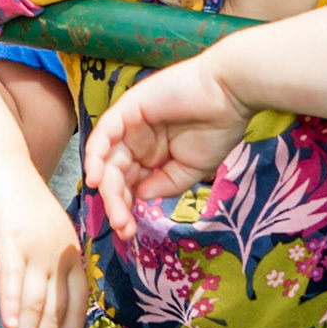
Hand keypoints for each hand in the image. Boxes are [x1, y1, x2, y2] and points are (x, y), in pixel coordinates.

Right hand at [0, 160, 88, 327]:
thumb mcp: (39, 234)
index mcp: (71, 252)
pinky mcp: (9, 243)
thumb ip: (41, 265)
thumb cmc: (14, 200)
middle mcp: (59, 253)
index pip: (78, 303)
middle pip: (55, 311)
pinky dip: (10, 306)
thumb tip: (30, 303)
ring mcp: (35, 248)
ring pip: (34, 304)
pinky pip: (11, 281)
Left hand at [85, 53, 250, 240]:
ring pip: (107, 160)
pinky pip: (104, 134)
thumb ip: (165, 184)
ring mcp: (129, 124)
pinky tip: (96, 180)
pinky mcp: (127, 108)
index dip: (126, 207)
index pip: (128, 182)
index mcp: (150, 153)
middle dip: (116, 204)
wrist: (230, 95)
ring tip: (116, 214)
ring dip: (107, 188)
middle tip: (123, 228)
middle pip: (114, 175)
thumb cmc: (217, 128)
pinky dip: (96, 156)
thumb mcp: (192, 169)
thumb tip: (140, 196)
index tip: (129, 232)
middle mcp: (136, 140)